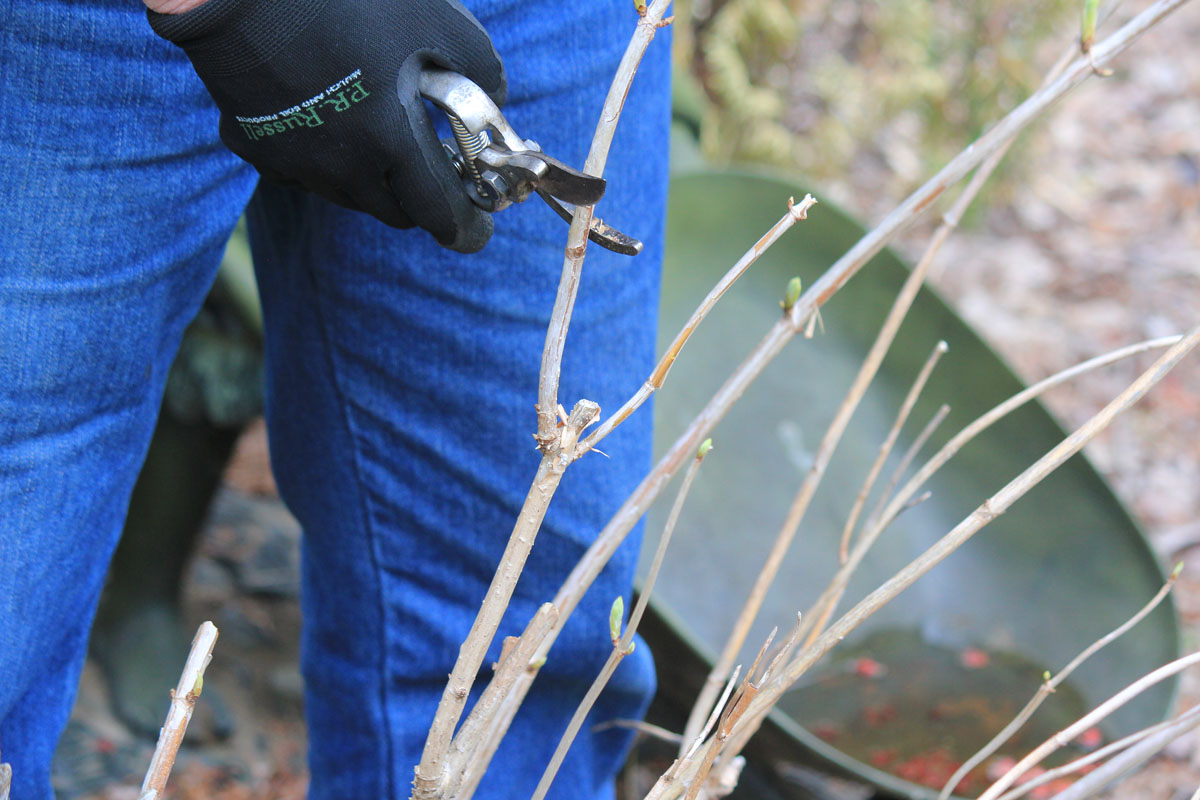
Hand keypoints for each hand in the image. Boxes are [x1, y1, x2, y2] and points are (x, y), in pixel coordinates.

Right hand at [149, 0, 505, 252]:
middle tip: (425, 167)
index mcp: (391, 145)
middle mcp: (343, 169)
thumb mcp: (437, 21)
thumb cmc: (347, 0)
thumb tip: (496, 99)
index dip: (462, 225)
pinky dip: (321, 158)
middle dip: (417, 198)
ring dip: (370, 179)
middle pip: (395, 212)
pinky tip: (323, 116)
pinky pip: (301, 172)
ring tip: (374, 132)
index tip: (473, 228)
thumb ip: (482, 68)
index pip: (437, 215)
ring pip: (349, 195)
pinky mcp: (255, 149)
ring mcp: (294, 164)